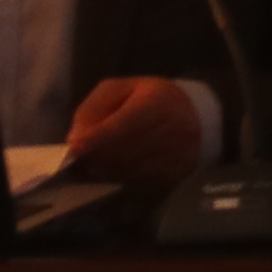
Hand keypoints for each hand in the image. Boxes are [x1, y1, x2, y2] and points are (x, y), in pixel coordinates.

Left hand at [64, 76, 209, 186]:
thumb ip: (95, 107)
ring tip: (88, 165)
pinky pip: (136, 182)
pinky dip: (116, 178)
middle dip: (94, 157)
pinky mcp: (174, 175)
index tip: (74, 147)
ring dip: (102, 170)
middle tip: (76, 159)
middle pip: (123, 151)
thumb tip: (75, 138)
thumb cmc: (152, 99)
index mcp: (157, 102)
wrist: (197, 118)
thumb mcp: (122, 89)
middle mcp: (171, 130)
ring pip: (127, 170)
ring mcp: (176, 156)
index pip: (123, 125)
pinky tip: (107, 172)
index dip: (96, 138)